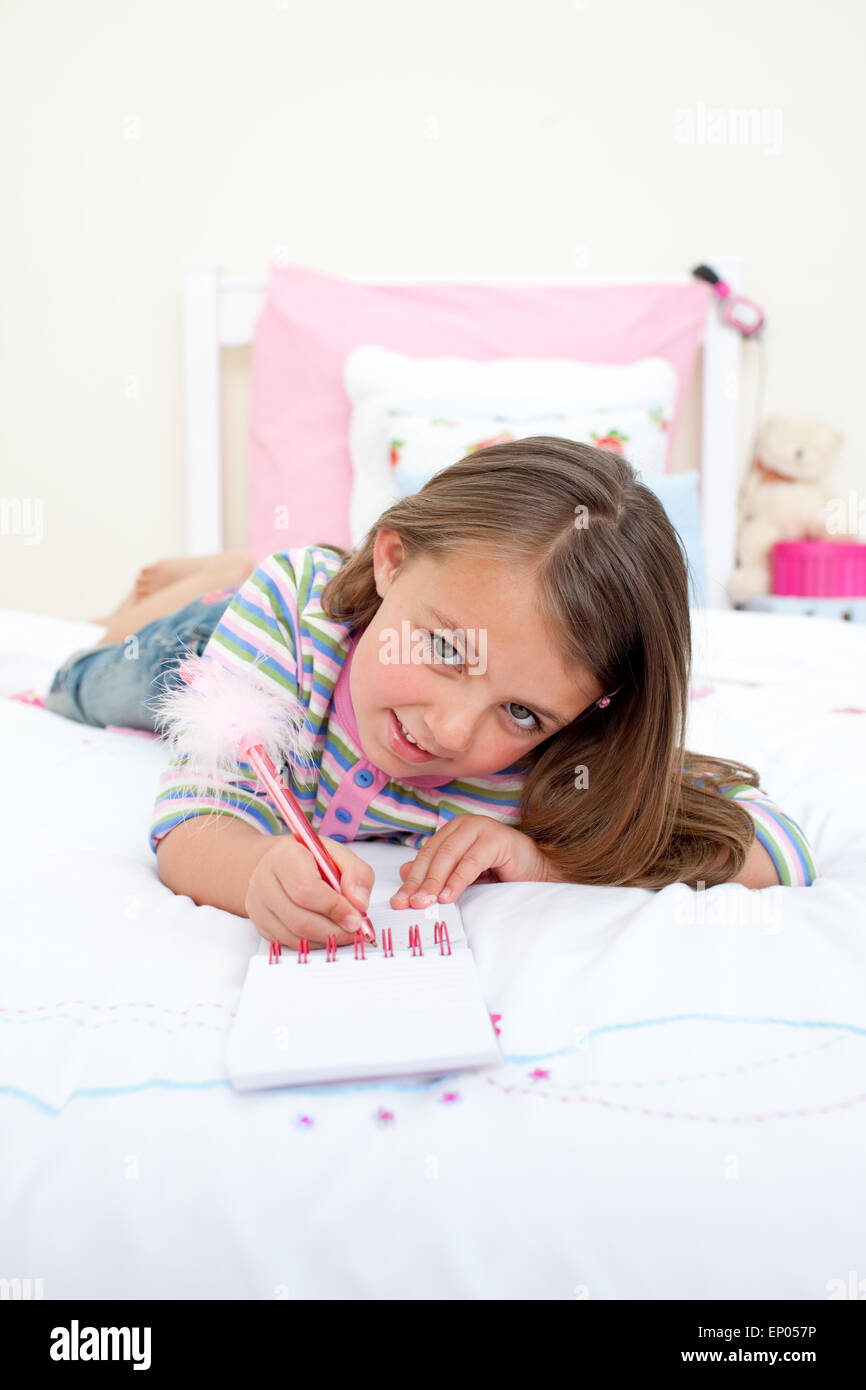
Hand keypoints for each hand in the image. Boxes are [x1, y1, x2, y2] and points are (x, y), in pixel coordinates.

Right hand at [245, 835, 374, 949]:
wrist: (277, 864)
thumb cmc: (309, 859)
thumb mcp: (338, 854)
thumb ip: (357, 873)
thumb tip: (359, 903)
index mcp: (284, 856)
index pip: (306, 889)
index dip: (334, 908)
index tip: (356, 917)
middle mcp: (263, 881)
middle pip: (299, 919)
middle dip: (333, 930)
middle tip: (355, 929)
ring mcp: (258, 906)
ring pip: (294, 936)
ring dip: (326, 938)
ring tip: (343, 930)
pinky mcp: (260, 925)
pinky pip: (289, 943)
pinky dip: (314, 943)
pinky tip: (326, 931)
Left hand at [389, 815, 554, 909]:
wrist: (537, 875)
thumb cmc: (500, 875)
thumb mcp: (461, 878)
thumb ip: (437, 874)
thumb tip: (403, 873)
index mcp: (452, 831)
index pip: (425, 855)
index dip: (411, 879)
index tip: (399, 902)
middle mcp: (464, 825)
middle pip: (434, 854)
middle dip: (420, 882)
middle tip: (409, 904)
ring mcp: (481, 827)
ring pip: (450, 855)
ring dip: (436, 881)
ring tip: (426, 902)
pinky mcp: (497, 837)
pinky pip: (472, 860)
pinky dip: (458, 879)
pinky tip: (449, 895)